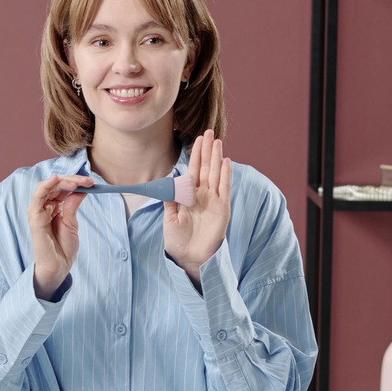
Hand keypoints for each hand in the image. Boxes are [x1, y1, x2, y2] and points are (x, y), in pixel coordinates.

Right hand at [28, 173, 91, 298]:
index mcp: (53, 207)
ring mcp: (38, 211)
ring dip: (63, 181)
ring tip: (77, 182)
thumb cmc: (63, 248)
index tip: (91, 182)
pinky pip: (38, 197)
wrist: (58, 267)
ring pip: (47, 187)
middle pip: (55, 185)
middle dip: (72, 180)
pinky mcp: (35, 218)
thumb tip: (81, 189)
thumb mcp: (72, 222)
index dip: (76, 182)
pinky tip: (55, 179)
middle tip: (88, 181)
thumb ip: (72, 205)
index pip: (62, 188)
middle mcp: (44, 207)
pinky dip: (45, 186)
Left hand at [164, 130, 231, 285]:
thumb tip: (166, 182)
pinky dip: (225, 175)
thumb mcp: (169, 218)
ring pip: (215, 174)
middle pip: (205, 168)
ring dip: (216, 157)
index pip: (193, 170)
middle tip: (209, 131)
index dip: (195, 155)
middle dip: (207, 150)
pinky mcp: (222, 209)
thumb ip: (169, 199)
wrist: (188, 258)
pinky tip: (225, 161)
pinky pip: (224, 188)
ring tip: (217, 141)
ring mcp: (213, 201)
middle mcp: (203, 195)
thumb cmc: (178, 241)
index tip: (197, 139)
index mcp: (189, 196)